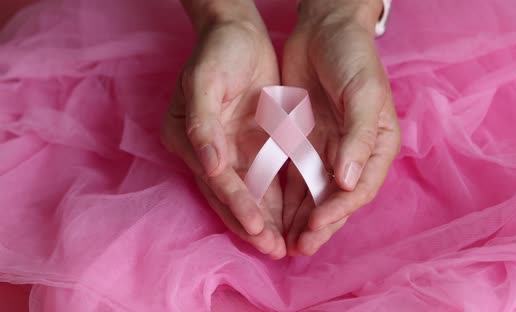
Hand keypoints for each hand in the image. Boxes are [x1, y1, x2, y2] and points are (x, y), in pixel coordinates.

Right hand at [161, 0, 285, 257]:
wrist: (237, 32)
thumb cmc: (218, 52)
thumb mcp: (205, 82)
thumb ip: (204, 126)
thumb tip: (209, 168)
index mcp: (190, 139)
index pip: (217, 180)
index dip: (238, 205)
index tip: (258, 228)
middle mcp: (208, 152)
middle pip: (231, 195)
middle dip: (252, 224)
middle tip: (274, 251)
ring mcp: (230, 150)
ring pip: (249, 193)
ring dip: (265, 220)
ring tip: (284, 247)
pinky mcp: (251, 145)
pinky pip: (264, 178)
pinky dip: (276, 200)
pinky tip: (291, 220)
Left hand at [281, 0, 400, 255]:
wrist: (324, 29)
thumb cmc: (352, 58)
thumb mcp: (361, 93)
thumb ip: (356, 138)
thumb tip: (347, 183)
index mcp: (376, 145)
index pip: (359, 189)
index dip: (338, 211)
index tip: (315, 225)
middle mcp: (353, 154)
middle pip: (336, 199)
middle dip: (318, 225)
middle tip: (297, 248)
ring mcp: (328, 150)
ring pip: (314, 194)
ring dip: (300, 219)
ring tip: (283, 243)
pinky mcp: (304, 143)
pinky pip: (295, 177)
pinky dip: (286, 199)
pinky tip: (273, 216)